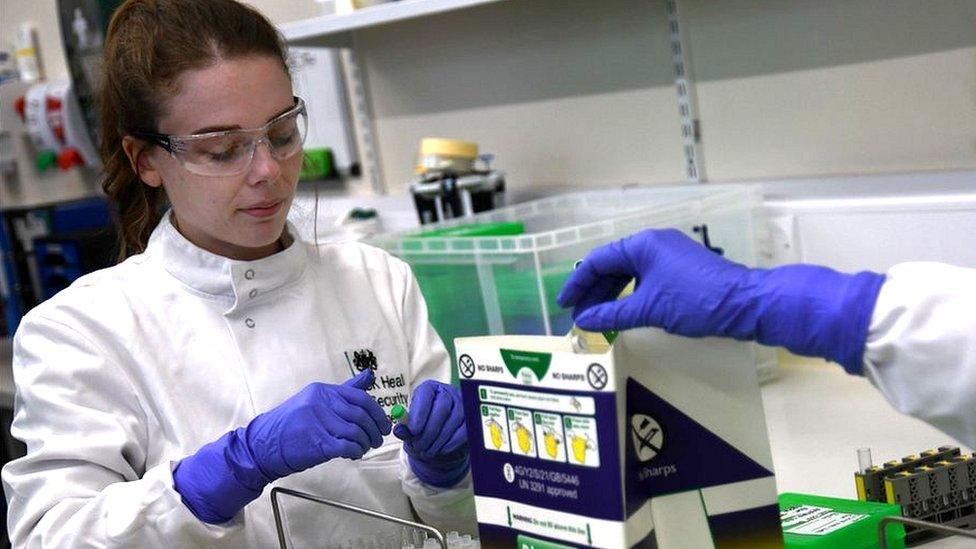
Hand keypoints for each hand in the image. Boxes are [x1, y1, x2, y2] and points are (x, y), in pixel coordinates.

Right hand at [173, 369, 390, 522]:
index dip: (377, 413)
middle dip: (374, 430)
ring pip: (356, 432)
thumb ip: (344, 390)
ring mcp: (318, 422)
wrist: (263, 445)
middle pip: (361, 416)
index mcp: (322, 390)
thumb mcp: (316, 401)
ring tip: (364, 448)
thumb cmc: (292, 424)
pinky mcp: (317, 443)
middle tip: (377, 440)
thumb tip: (370, 375)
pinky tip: (353, 454)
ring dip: (366, 443)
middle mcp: (320, 403)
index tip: (383, 425)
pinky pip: (348, 446)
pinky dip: (356, 451)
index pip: (360, 398)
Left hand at [393, 380, 468, 487]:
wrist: (439, 437)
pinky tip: (441, 450)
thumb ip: (404, 428)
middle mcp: (448, 392)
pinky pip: (465, 430)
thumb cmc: (422, 427)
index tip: (413, 430)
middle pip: (442, 406)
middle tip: (418, 446)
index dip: (420, 411)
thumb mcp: (411, 426)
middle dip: (429, 430)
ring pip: (454, 419)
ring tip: (426, 451)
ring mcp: (462, 405)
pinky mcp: (471, 420)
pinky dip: (451, 442)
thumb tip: (399, 429)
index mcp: (429, 389)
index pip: (426, 393)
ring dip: (439, 438)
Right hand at [557, 228, 884, 373]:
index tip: (564, 304)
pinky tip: (625, 312)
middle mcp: (654, 243)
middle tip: (580, 316)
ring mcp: (670, 254)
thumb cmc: (696, 301)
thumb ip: (611, 315)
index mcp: (642, 244)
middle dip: (593, 291)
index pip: (598, 261)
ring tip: (598, 317)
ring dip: (611, 294)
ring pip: (629, 272)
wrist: (746, 304)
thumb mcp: (648, 309)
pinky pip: (645, 278)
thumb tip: (584, 321)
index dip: (578, 284)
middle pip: (612, 265)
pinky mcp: (681, 269)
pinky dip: (631, 294)